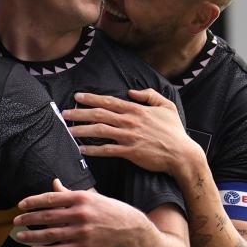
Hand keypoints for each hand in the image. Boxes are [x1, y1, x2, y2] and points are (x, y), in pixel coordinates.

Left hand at [12, 179, 146, 246]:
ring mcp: (82, 232)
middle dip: (28, 219)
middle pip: (47, 216)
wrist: (129, 228)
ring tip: (19, 236)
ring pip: (50, 234)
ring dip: (32, 236)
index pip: (51, 199)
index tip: (20, 205)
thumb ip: (69, 193)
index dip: (33, 202)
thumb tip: (53, 182)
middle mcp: (80, 214)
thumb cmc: (107, 209)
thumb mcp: (90, 197)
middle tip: (15, 221)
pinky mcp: (84, 246)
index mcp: (80, 198)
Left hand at [63, 89, 196, 173]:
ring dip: (82, 130)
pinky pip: (107, 150)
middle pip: (99, 114)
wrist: (182, 154)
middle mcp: (130, 121)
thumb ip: (149, 95)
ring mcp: (129, 137)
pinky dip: (93, 150)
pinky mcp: (130, 152)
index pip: (109, 101)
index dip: (91, 98)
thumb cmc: (175, 131)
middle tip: (65, 113)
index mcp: (136, 110)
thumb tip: (131, 92)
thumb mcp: (166, 106)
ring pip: (100, 131)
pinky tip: (82, 150)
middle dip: (80, 113)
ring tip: (69, 131)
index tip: (78, 97)